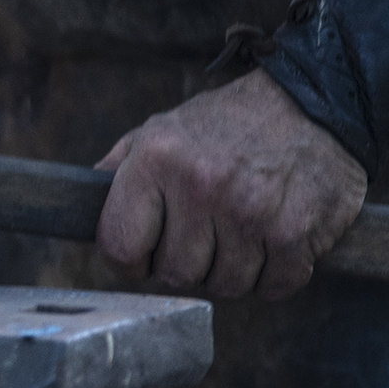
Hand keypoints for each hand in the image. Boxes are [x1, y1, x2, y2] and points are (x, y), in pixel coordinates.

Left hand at [96, 69, 366, 298]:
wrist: (313, 101)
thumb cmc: (225, 124)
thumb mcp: (159, 131)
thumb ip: (118, 170)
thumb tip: (75, 204)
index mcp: (156, 161)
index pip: (119, 246)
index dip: (128, 263)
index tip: (143, 258)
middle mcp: (200, 185)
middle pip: (175, 274)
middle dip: (185, 267)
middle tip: (200, 242)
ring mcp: (250, 210)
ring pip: (225, 285)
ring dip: (231, 272)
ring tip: (237, 238)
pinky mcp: (296, 230)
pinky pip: (273, 286)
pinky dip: (273, 277)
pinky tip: (271, 244)